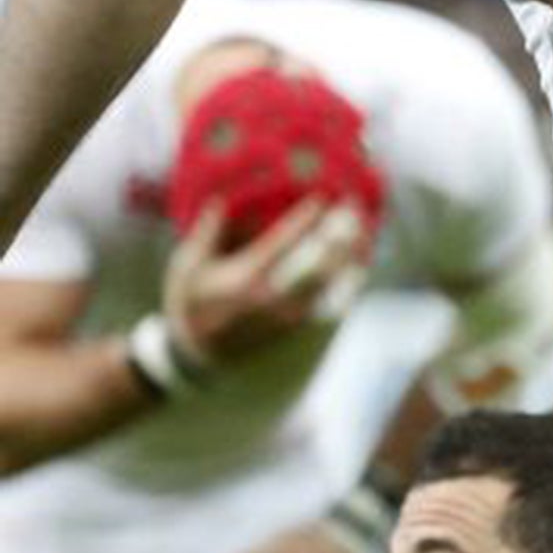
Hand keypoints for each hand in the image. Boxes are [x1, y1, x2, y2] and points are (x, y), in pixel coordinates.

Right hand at [165, 198, 365, 366]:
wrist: (197, 358)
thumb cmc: (190, 303)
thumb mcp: (187, 266)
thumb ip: (207, 231)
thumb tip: (224, 194)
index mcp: (243, 281)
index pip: (282, 244)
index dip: (306, 218)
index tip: (323, 193)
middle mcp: (272, 301)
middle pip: (319, 264)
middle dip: (341, 233)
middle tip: (354, 204)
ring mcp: (290, 317)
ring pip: (334, 283)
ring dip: (353, 253)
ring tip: (365, 224)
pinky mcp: (301, 326)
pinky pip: (336, 299)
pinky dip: (351, 275)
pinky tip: (362, 253)